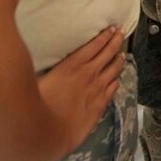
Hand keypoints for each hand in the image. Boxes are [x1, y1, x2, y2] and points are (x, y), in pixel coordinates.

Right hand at [36, 26, 124, 157]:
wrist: (50, 132)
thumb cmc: (38, 105)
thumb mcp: (40, 79)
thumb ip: (49, 69)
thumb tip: (46, 63)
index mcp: (73, 64)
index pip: (94, 45)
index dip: (104, 36)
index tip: (111, 29)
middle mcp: (89, 74)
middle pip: (108, 53)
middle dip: (116, 41)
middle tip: (122, 34)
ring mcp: (97, 89)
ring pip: (114, 69)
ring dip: (119, 60)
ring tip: (122, 54)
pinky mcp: (101, 104)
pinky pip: (113, 88)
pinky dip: (116, 80)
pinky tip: (117, 79)